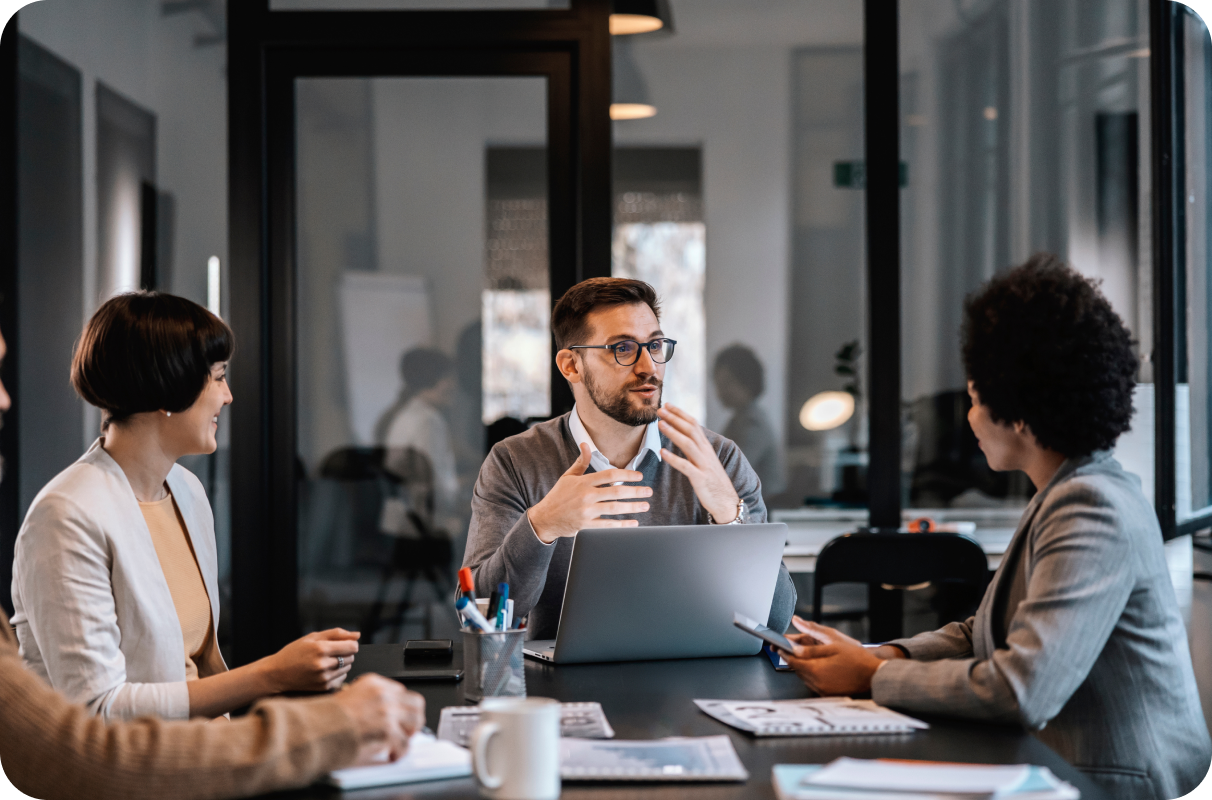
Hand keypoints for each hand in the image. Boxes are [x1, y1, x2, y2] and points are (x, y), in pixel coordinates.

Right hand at [262, 628, 359, 692]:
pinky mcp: (324, 688)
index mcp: (320, 649)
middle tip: (331, 652)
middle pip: (351, 657)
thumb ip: (337, 634)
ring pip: (348, 668)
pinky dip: (337, 673)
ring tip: (326, 661)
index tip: (344, 643)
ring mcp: (323, 678)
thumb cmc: (294, 653)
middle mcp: (323, 665)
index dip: (351, 643)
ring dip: (342, 663)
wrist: (277, 674)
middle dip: (345, 653)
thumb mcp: (312, 637)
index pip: (352, 647)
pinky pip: (341, 678)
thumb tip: (357, 635)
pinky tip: (324, 670)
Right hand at [334, 675, 425, 764]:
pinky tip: (393, 754)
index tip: (400, 715)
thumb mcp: (349, 696)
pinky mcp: (387, 731)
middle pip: (415, 703)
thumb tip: (378, 714)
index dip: (401, 706)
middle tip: (407, 728)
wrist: (317, 728)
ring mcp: (387, 712)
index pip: (400, 691)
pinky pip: (405, 743)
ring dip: (410, 732)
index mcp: (373, 683)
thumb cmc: (325, 717)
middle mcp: (383, 694)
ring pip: (416, 720)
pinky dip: (400, 751)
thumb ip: (368, 701)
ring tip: (402, 741)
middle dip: (413, 717)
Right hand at [528, 442, 653, 543]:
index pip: (610, 475)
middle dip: (636, 491)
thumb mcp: (568, 476)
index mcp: (583, 482)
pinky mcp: (586, 526)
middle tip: (649, 491)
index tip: (639, 476)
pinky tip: (634, 523)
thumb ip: (580, 462)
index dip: (627, 474)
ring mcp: (587, 511)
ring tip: (645, 506)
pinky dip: (622, 525)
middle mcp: (586, 496)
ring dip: (633, 507)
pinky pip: (608, 525)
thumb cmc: (558, 496)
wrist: (544, 519)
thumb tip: (586, 444)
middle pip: (616, 491)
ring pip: (615, 508)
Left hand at [656, 405, 741, 522]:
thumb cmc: (713, 482)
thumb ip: (695, 448)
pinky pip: (686, 466)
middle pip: (690, 430)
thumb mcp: (705, 461)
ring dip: (673, 433)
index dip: (680, 414)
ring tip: (660, 424)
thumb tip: (682, 436)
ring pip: (688, 444)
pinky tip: (663, 452)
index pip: (694, 424)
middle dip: (675, 418)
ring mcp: (704, 465)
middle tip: (660, 409)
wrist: (727, 502)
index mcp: (706, 447)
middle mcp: (706, 453)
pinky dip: (674, 458)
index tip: (668, 405)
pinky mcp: (700, 479)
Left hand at [778, 617, 886, 695]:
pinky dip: (812, 674)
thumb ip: (810, 643)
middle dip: (792, 658)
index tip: (778, 646)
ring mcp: (823, 690)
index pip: (792, 661)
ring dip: (802, 666)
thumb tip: (794, 637)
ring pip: (804, 676)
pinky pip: (813, 683)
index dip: (784, 652)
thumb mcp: (833, 644)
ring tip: (805, 655)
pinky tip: (818, 666)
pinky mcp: (828, 694)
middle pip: (797, 670)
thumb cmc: (857, 660)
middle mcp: (817, 683)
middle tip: (789, 648)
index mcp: (816, 670)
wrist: (874, 675)